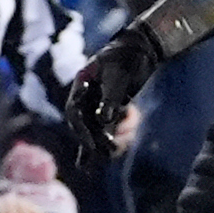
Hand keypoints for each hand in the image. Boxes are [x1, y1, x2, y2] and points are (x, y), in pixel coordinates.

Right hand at [65, 27, 160, 164]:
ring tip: (101, 160)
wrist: (140, 51)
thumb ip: (110, 98)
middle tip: (100, 153)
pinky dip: (103, 141)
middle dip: (90, 139)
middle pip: (83, 123)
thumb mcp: (118, 77)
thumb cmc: (126, 58)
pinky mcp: (108, 109)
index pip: (74, 111)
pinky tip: (96, 161)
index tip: (91, 144)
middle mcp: (85, 96)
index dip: (80, 129)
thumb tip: (103, 120)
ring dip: (98, 143)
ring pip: (93, 128)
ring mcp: (96, 103)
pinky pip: (103, 129)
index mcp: (81, 84)